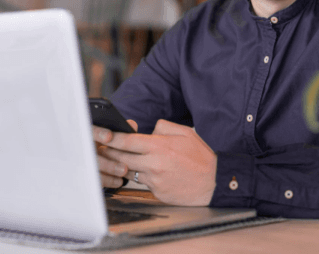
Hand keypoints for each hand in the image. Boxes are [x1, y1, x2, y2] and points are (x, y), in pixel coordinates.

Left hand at [100, 120, 216, 205]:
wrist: (214, 182)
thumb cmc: (201, 156)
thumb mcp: (185, 132)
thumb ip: (163, 127)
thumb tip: (148, 130)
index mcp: (160, 147)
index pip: (127, 141)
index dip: (112, 138)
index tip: (104, 135)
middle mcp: (154, 164)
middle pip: (122, 158)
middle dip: (111, 152)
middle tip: (105, 148)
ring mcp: (154, 181)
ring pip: (130, 171)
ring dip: (124, 165)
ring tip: (123, 159)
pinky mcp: (157, 193)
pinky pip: (142, 182)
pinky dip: (141, 176)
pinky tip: (147, 172)